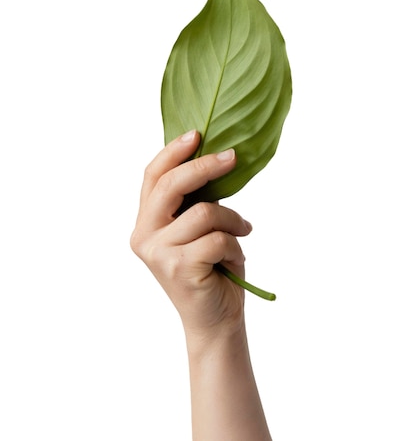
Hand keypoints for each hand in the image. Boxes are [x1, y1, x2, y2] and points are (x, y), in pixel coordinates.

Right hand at [130, 130, 251, 339]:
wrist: (215, 321)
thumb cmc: (210, 269)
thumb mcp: (198, 227)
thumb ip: (194, 199)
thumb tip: (214, 157)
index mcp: (145, 222)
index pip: (152, 176)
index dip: (173, 151)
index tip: (197, 133)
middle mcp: (144, 236)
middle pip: (171, 185)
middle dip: (205, 166)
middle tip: (232, 157)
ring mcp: (159, 253)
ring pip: (204, 212)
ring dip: (232, 219)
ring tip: (242, 231)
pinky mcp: (179, 268)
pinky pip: (217, 238)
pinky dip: (235, 244)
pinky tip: (235, 255)